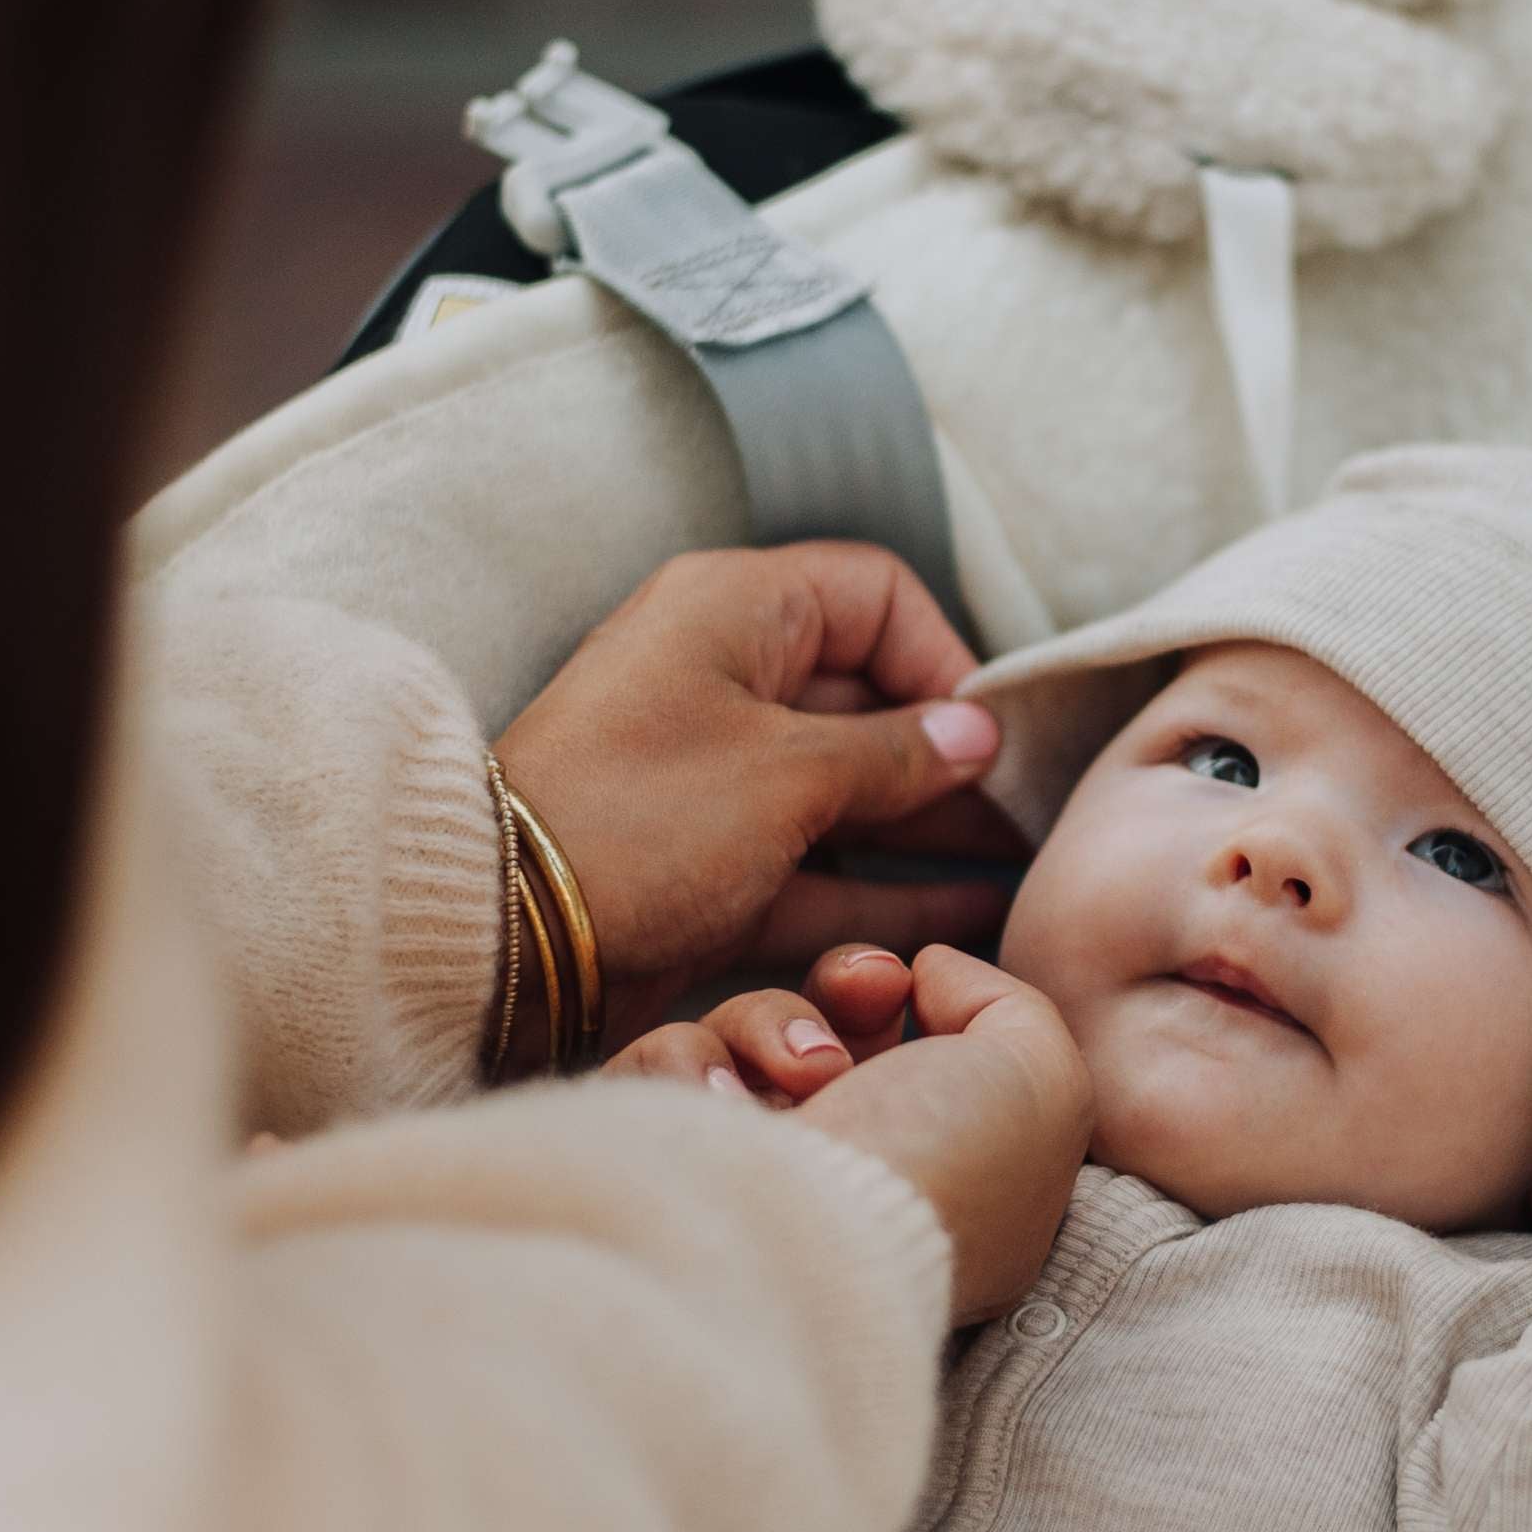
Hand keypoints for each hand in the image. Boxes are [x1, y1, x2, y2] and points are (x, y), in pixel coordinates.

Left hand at [491, 545, 1018, 1067]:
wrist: (498, 936)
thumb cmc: (638, 823)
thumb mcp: (786, 775)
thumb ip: (894, 755)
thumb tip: (973, 736)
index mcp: (735, 612)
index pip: (874, 596)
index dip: (944, 658)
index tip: (991, 736)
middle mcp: (727, 680)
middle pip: (871, 699)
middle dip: (953, 760)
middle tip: (1033, 818)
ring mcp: (719, 779)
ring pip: (851, 790)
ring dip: (931, 830)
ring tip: (1020, 874)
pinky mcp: (711, 865)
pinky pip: (819, 863)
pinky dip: (884, 888)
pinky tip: (964, 916)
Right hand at [614, 944, 1091, 1326]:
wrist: (826, 1232)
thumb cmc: (947, 1163)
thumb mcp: (1042, 1078)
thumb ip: (1008, 1005)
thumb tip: (928, 971)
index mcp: (930, 1167)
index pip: (894, 1041)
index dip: (889, 987)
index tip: (897, 983)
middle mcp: (838, 1170)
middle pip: (815, 1018)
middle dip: (830, 991)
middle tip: (842, 1013)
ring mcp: (746, 1169)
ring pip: (734, 1029)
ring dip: (765, 1029)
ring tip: (799, 1083)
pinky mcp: (662, 1162)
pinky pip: (653, 1064)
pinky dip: (688, 1065)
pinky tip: (724, 1107)